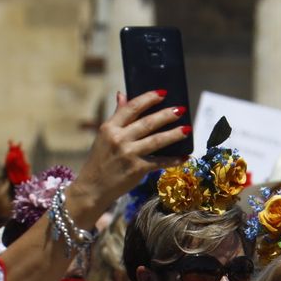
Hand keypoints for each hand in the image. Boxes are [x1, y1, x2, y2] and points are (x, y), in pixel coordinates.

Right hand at [66, 91, 189, 225]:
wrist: (93, 187)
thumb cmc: (100, 159)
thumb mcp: (104, 135)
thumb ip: (116, 116)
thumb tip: (122, 94)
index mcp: (109, 127)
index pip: (132, 108)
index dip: (148, 98)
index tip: (162, 93)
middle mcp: (119, 139)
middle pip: (148, 123)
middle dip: (166, 115)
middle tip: (181, 110)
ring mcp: (129, 154)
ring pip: (157, 140)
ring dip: (174, 134)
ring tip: (187, 130)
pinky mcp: (137, 169)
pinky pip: (159, 162)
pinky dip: (173, 160)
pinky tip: (184, 157)